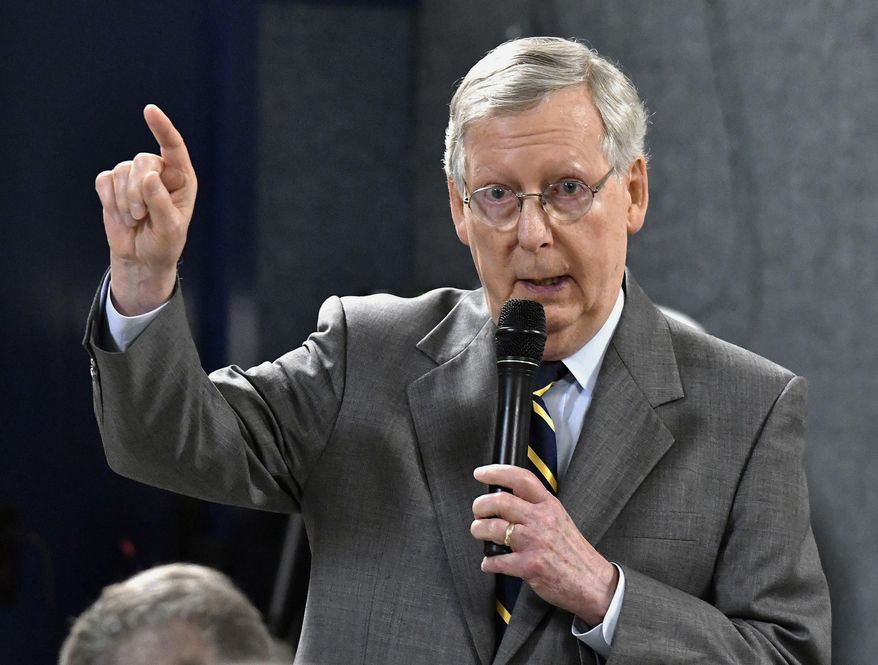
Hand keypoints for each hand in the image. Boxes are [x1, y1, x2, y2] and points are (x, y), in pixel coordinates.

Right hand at [95, 104, 196, 313]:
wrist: (142, 258)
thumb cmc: (164, 243)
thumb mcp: (169, 227)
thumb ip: (160, 202)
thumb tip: (148, 176)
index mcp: (181, 178)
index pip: (173, 146)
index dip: (162, 127)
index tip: (149, 110)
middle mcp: (159, 172)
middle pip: (142, 161)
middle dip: (138, 191)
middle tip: (142, 216)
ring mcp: (134, 176)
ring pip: (121, 171)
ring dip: (125, 201)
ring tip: (135, 220)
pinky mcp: (113, 184)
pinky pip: (104, 181)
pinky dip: (110, 201)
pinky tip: (121, 215)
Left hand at [471, 464, 617, 626]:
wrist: (592, 581)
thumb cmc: (573, 551)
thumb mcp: (559, 518)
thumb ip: (536, 507)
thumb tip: (507, 498)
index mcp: (548, 505)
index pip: (520, 478)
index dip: (496, 472)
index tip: (481, 473)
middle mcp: (541, 520)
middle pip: (500, 501)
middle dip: (480, 506)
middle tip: (478, 511)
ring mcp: (534, 542)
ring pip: (493, 528)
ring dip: (479, 531)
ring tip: (480, 533)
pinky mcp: (529, 566)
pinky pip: (497, 560)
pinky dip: (488, 562)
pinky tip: (490, 562)